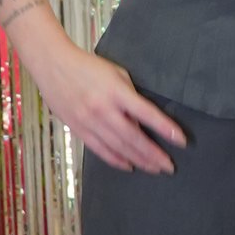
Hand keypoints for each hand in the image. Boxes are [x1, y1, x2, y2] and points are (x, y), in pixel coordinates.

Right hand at [37, 41, 187, 173]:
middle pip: (134, 138)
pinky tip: (129, 166)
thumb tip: (142, 120)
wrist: (53, 65)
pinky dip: (116, 160)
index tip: (181, 140)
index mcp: (117, 92)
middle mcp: (103, 109)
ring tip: (154, 169)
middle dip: (154, 154)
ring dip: (139, 161)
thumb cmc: (89, 67)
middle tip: (169, 166)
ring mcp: (89, 122)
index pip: (147, 114)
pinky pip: (100, 150)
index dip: (166, 129)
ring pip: (118, 148)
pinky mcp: (78, 129)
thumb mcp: (117, 74)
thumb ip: (131, 97)